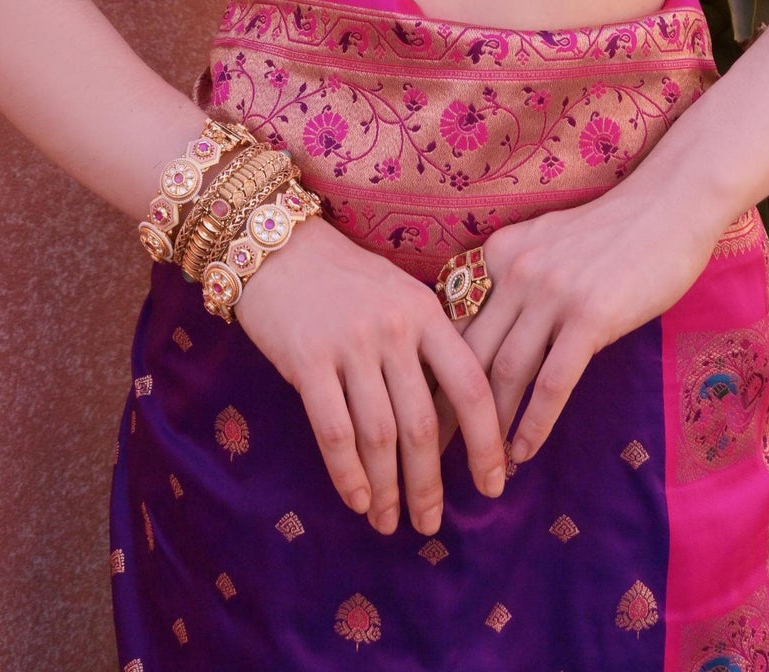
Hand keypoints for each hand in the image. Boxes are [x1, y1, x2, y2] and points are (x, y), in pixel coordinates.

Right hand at [233, 213, 506, 535]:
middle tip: (431, 524)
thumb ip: (426, 343)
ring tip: (391, 523)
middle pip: (423, 423)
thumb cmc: (342, 275)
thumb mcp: (399, 294)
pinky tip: (358, 501)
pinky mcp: (307, 359)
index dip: (485, 442)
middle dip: (430, 483)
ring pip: (380, 434)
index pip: (469, 385)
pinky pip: (334, 431)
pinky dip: (347, 474)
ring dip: (388, 488)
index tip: (493, 484)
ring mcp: (350, 343)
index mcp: (426, 311)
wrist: (275, 244)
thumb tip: (454, 415)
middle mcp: (395, 328)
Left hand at [437, 176, 727, 465]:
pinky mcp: (590, 315)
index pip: (453, 324)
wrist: (668, 205)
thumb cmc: (609, 231)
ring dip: (492, 427)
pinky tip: (524, 451)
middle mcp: (515, 269)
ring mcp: (552, 292)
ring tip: (484, 467)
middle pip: (469, 354)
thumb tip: (485, 333)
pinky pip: (552, 381)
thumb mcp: (544, 243)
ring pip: (506, 373)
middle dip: (450, 412)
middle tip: (435, 458)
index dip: (434, 375)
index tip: (420, 414)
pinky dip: (533, 423)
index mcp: (498, 253)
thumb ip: (512, 280)